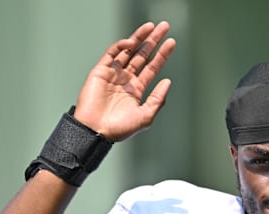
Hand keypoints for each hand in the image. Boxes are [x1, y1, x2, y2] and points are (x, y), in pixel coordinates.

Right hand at [73, 21, 176, 141]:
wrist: (96, 131)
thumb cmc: (120, 129)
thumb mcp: (145, 115)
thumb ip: (157, 98)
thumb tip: (168, 81)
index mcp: (136, 90)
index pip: (152, 67)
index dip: (162, 54)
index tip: (172, 42)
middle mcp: (125, 80)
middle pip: (142, 55)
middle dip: (153, 41)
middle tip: (164, 27)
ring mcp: (113, 74)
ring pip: (128, 51)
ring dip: (139, 38)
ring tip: (151, 26)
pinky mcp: (100, 71)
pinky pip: (111, 54)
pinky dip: (121, 46)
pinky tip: (132, 42)